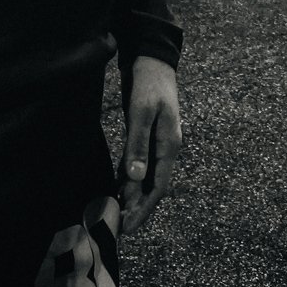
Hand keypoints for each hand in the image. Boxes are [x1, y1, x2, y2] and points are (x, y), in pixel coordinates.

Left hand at [120, 55, 181, 235]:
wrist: (152, 58)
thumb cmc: (148, 84)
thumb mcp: (141, 113)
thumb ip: (138, 145)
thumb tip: (135, 179)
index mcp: (170, 145)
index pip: (158, 186)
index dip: (143, 208)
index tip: (128, 227)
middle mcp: (166, 148)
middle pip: (154, 186)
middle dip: (138, 208)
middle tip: (119, 228)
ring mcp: (158, 142)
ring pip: (147, 177)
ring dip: (133, 195)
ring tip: (116, 214)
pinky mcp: (147, 136)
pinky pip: (140, 164)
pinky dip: (130, 179)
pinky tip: (118, 188)